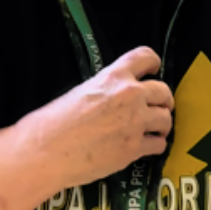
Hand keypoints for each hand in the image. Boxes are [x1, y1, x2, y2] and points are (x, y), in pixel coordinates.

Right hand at [19, 47, 173, 188]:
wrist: (43, 152)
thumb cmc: (50, 123)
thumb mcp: (80, 92)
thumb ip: (105, 90)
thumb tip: (115, 97)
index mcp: (113, 77)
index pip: (145, 57)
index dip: (154, 63)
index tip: (154, 70)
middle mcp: (129, 96)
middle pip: (164, 91)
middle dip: (163, 100)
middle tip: (158, 107)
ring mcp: (135, 122)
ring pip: (166, 119)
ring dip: (162, 124)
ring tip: (154, 129)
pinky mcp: (135, 148)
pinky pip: (159, 144)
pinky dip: (155, 145)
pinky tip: (146, 146)